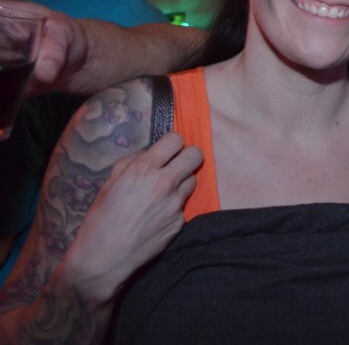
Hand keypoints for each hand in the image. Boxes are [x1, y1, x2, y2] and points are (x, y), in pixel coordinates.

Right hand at [61, 132, 201, 303]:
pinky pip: (184, 205)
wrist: (103, 259)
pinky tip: (157, 215)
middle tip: (175, 164)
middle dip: (187, 156)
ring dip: (182, 182)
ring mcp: (175, 203)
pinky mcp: (179, 222)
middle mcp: (164, 183)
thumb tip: (150, 154)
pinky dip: (174, 206)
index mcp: (143, 170)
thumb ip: (132, 163)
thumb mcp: (109, 184)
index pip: (175, 140)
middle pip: (196, 155)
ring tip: (162, 193)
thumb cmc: (100, 220)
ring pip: (193, 180)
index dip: (171, 143)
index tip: (166, 150)